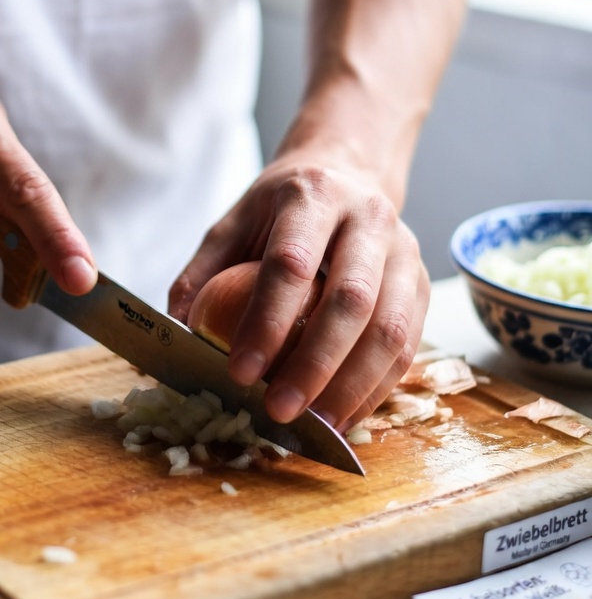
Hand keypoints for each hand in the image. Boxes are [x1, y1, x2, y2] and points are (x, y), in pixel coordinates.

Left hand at [169, 149, 429, 431]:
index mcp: (313, 195)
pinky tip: (345, 417)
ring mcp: (404, 252)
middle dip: (314, 364)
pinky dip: (377, 389)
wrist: (348, 170)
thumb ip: (203, 272)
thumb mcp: (235, 222)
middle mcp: (368, 218)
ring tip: (316, 427)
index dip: (266, 321)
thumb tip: (176, 332)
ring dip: (353, 387)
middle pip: (352, 300)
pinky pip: (408, 346)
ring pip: (391, 329)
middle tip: (278, 410)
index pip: (292, 263)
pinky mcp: (421, 285)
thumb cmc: (283, 207)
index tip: (240, 371)